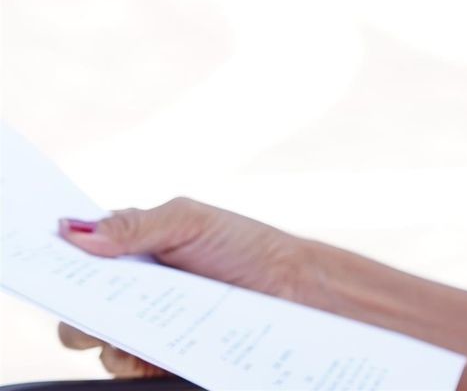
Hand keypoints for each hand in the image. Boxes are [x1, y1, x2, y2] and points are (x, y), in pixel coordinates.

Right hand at [54, 198, 313, 378]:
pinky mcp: (159, 362)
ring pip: (99, 347)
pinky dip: (133, 362)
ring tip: (135, 327)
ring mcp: (143, 333)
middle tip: (97, 304)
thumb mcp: (188, 222)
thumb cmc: (241, 246)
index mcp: (126, 256)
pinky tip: (152, 351)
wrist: (291, 287)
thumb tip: (73, 231)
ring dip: (108, 337)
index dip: (54, 267)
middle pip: (76, 314)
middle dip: (78, 310)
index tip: (48, 267)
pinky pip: (128, 371)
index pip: (72, 267)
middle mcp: (128, 298)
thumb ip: (134, 225)